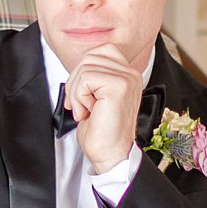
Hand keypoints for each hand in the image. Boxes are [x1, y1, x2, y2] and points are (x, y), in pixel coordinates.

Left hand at [65, 44, 142, 172]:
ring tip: (86, 110)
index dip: (82, 71)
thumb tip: (79, 65)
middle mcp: (130, 74)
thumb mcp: (96, 97)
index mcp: (127, 74)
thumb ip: (93, 77)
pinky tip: (89, 112)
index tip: (81, 95)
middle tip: (80, 105)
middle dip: (75, 82)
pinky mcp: (118, 86)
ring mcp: (127, 78)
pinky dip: (80, 97)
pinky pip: (86, 78)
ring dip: (77, 92)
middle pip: (89, 57)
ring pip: (85, 67)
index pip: (98, 52)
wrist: (110, 155)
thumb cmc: (102, 132)